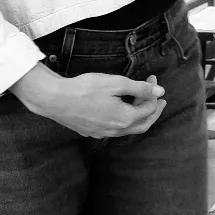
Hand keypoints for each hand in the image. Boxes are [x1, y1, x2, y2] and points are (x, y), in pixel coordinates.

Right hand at [11, 65, 164, 138]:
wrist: (54, 99)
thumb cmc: (85, 89)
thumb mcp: (116, 83)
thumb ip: (139, 89)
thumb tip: (160, 92)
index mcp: (125, 119)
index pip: (149, 109)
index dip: (154, 94)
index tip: (152, 81)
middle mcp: (115, 131)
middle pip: (143, 125)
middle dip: (153, 111)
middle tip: (159, 100)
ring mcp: (102, 133)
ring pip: (128, 129)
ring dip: (138, 116)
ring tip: (141, 102)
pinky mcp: (91, 131)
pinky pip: (114, 129)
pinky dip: (124, 120)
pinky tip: (120, 110)